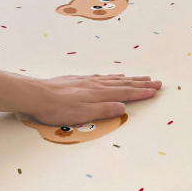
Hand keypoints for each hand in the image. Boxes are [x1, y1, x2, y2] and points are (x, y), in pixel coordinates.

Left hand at [15, 73, 160, 125]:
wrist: (36, 94)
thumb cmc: (57, 108)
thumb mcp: (83, 113)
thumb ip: (104, 110)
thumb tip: (123, 107)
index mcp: (99, 94)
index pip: (125, 93)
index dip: (141, 92)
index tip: (155, 90)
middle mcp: (96, 84)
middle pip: (123, 83)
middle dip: (140, 83)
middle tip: (156, 82)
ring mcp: (87, 81)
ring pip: (113, 79)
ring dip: (129, 79)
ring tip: (141, 77)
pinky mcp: (78, 80)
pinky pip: (102, 77)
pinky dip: (112, 77)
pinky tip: (113, 77)